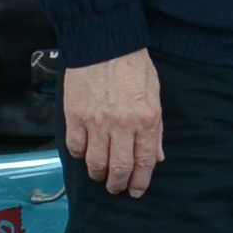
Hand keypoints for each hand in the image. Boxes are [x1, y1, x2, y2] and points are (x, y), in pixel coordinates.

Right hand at [61, 51, 163, 198]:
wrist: (103, 41)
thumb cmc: (132, 64)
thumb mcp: (155, 93)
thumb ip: (156, 127)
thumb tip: (157, 155)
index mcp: (146, 119)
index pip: (145, 161)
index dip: (140, 181)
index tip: (136, 190)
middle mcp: (122, 125)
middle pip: (119, 168)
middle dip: (118, 184)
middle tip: (117, 187)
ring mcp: (96, 122)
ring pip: (96, 163)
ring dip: (98, 174)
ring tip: (100, 175)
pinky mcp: (75, 116)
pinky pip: (76, 147)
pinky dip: (80, 155)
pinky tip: (85, 153)